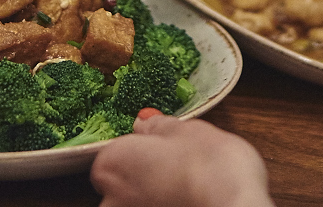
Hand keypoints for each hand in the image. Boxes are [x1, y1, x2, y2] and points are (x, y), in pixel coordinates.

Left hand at [90, 111, 273, 206]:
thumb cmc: (212, 168)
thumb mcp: (189, 131)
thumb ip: (159, 127)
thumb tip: (144, 123)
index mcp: (112, 163)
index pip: (114, 156)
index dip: (141, 152)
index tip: (164, 151)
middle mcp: (111, 199)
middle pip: (121, 186)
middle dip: (144, 180)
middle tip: (179, 173)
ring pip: (137, 204)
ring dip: (155, 199)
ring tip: (188, 193)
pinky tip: (190, 204)